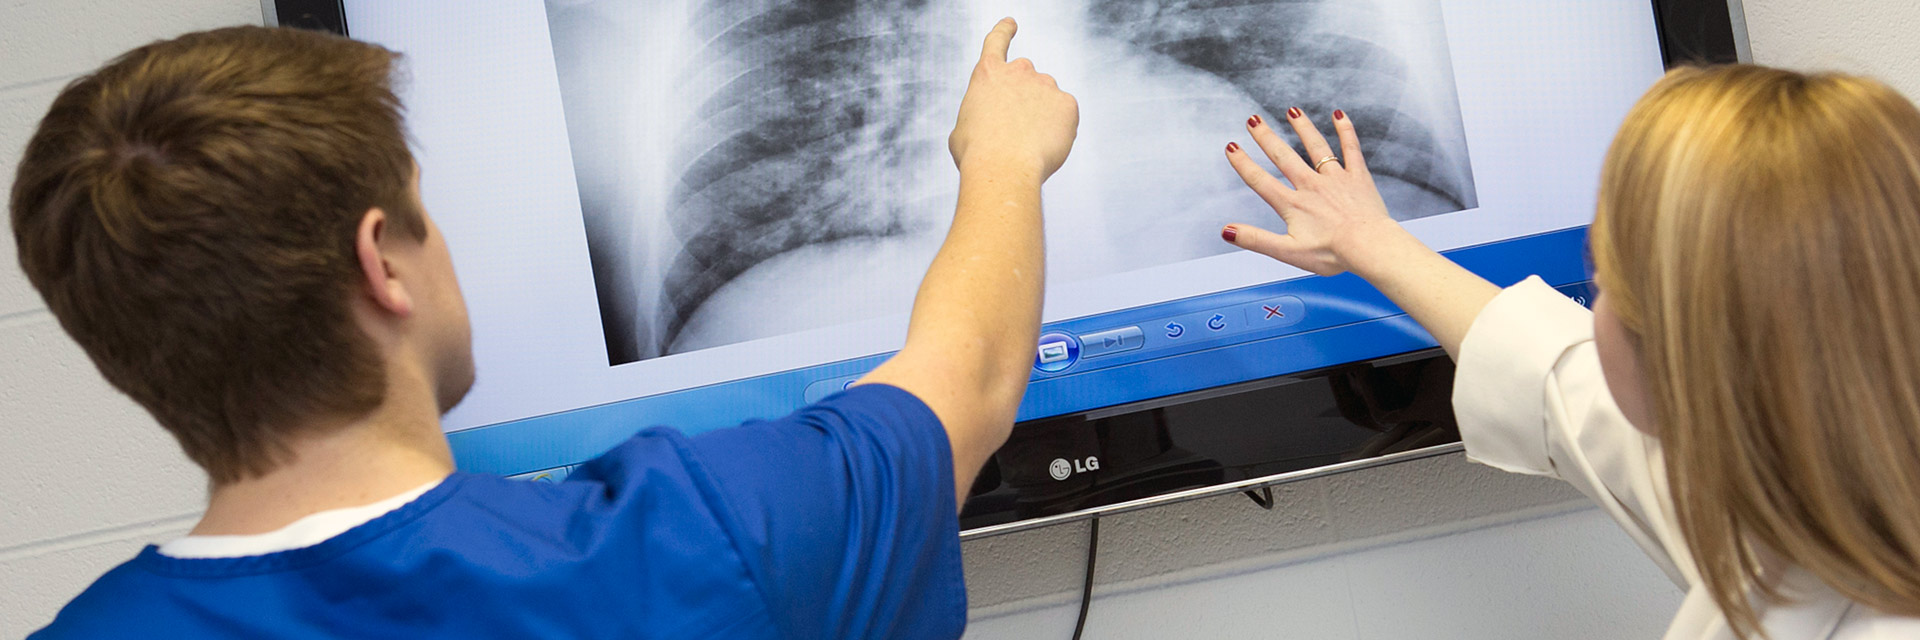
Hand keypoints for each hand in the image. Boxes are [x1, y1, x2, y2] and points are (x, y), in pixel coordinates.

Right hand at [948, 18, 1079, 180]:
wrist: (1003, 168)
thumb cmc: (976, 154)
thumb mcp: (963, 130)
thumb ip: (979, 115)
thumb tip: (988, 122)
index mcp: (988, 73)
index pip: (996, 41)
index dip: (1004, 31)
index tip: (1011, 23)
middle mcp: (1019, 71)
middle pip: (1026, 78)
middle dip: (1024, 98)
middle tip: (1016, 129)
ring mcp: (1046, 85)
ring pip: (1047, 100)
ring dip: (1041, 117)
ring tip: (1027, 145)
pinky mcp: (1068, 103)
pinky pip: (1065, 116)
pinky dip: (1058, 130)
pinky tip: (1044, 146)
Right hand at [1221, 109, 1403, 276]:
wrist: (1369, 248)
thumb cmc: (1331, 254)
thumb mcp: (1287, 252)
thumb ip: (1256, 240)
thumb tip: (1227, 231)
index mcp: (1293, 205)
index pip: (1261, 181)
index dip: (1243, 164)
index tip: (1231, 147)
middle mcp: (1311, 186)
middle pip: (1284, 157)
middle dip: (1266, 137)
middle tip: (1253, 120)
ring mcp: (1336, 179)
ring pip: (1316, 147)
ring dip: (1302, 127)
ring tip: (1292, 111)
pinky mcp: (1358, 177)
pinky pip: (1351, 149)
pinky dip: (1345, 130)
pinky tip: (1338, 114)